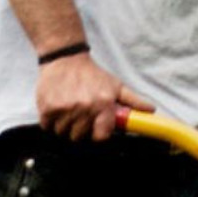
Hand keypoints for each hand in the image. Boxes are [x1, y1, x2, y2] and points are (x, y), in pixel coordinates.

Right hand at [36, 54, 156, 141]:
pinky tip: (58, 109)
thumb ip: (133, 101)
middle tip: (82, 116)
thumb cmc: (92, 75)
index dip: (99, 134)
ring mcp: (63, 109)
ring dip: (65, 126)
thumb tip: (151, 110)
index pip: (101, 136)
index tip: (97, 129)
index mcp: (102, 104)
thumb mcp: (116, 86)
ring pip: (63, 133)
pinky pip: (48, 126)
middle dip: (82, 129)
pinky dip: (51, 122)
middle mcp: (83, 108)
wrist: (65, 59)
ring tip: (70, 111)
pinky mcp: (46, 108)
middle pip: (80, 137)